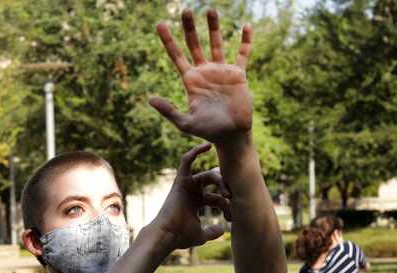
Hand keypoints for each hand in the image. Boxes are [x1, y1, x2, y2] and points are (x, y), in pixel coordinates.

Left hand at [150, 9, 253, 144]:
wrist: (231, 135)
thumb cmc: (208, 131)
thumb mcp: (185, 123)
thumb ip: (169, 111)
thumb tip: (150, 100)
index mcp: (191, 81)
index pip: (176, 56)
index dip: (168, 40)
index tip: (160, 23)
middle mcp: (205, 72)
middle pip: (194, 44)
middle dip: (189, 28)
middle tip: (185, 10)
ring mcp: (221, 72)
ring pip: (216, 44)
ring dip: (213, 28)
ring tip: (211, 10)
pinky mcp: (238, 75)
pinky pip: (242, 54)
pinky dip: (245, 41)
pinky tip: (246, 26)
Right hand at [151, 143, 230, 250]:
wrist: (167, 236)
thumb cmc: (180, 237)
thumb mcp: (201, 235)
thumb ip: (211, 232)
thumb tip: (222, 229)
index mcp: (197, 202)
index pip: (217, 198)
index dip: (227, 207)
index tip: (232, 219)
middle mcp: (192, 191)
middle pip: (214, 183)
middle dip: (225, 189)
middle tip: (231, 197)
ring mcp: (186, 185)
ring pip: (208, 175)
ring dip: (219, 181)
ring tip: (225, 190)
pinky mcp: (180, 181)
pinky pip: (187, 161)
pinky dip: (195, 152)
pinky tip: (207, 145)